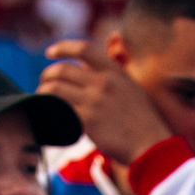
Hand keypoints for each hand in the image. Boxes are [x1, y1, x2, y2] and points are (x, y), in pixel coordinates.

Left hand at [41, 39, 172, 169]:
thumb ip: (111, 77)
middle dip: (47, 75)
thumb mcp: (132, 88)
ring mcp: (94, 101)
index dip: (63, 47)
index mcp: (115, 71)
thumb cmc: (143, 122)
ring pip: (55, 89)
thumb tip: (87, 71)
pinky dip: (49, 112)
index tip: (50, 53)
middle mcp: (104, 82)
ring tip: (42, 99)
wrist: (151, 147)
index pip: (84, 48)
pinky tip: (49, 117)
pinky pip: (59, 111)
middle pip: (63, 69)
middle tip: (44, 83)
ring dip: (43, 93)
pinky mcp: (87, 121)